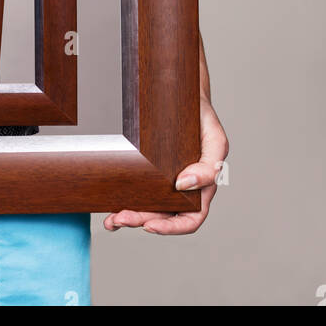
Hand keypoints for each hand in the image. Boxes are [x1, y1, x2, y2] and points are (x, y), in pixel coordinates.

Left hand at [103, 94, 228, 234]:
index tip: (149, 226)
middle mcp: (181, 190)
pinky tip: (109, 203)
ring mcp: (163, 181)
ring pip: (147, 208)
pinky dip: (122, 199)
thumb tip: (184, 185)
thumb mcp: (216, 142)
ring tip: (111, 219)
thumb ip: (209, 167)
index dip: (171, 228)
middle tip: (119, 218)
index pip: (189, 219)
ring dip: (128, 216)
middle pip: (162, 217)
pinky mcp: (148, 171)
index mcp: (201, 189)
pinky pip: (137, 190)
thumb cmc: (204, 121)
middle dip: (140, 220)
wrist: (185, 97)